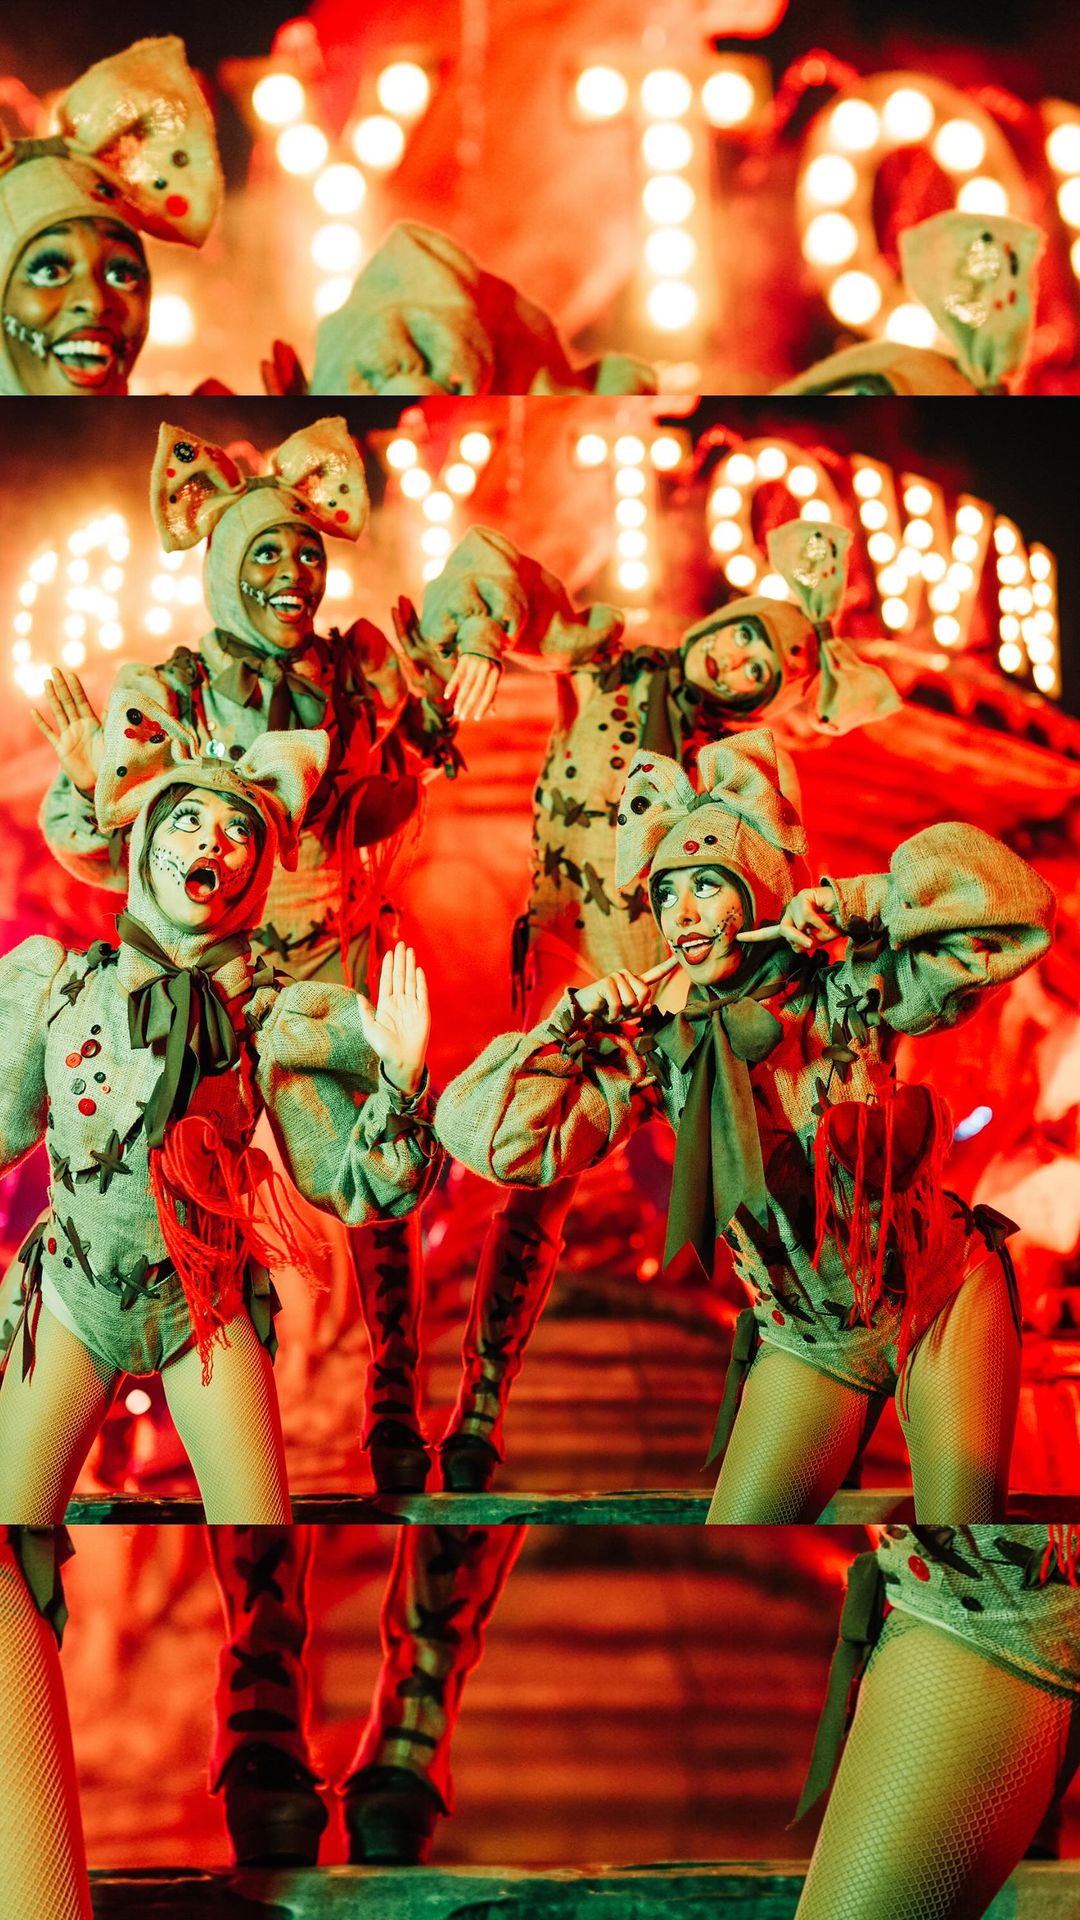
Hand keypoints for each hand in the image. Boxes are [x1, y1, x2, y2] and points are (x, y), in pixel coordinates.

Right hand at [30, 671, 103, 793]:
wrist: (101, 781)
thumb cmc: (109, 760)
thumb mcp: (112, 738)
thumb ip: (112, 720)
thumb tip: (117, 702)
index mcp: (91, 723)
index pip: (82, 701)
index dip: (76, 688)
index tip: (71, 674)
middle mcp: (78, 726)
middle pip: (68, 702)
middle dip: (61, 686)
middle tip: (54, 669)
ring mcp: (68, 736)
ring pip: (58, 712)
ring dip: (52, 697)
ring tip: (46, 682)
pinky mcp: (60, 747)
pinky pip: (49, 733)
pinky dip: (41, 723)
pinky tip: (33, 711)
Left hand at [356, 941, 429, 1093]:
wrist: (402, 1061)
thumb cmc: (384, 1048)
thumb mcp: (369, 1029)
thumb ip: (365, 1012)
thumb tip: (358, 996)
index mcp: (385, 1005)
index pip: (387, 981)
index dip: (387, 966)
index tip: (388, 953)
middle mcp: (399, 1002)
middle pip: (399, 976)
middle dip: (400, 960)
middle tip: (401, 944)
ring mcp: (411, 1005)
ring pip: (410, 980)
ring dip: (410, 965)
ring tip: (409, 950)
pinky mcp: (422, 1011)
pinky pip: (422, 992)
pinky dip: (420, 980)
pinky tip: (418, 969)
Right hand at [443, 652, 500, 721]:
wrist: (484, 637)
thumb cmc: (491, 662)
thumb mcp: (495, 675)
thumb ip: (492, 692)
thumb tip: (492, 713)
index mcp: (496, 673)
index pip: (489, 693)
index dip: (483, 706)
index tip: (476, 718)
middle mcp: (486, 668)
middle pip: (476, 691)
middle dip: (469, 705)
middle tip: (462, 718)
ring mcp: (475, 663)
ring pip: (466, 685)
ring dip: (460, 699)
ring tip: (456, 711)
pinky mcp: (464, 659)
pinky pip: (457, 675)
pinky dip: (451, 686)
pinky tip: (447, 696)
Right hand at [572, 955, 677, 1019]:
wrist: (585, 1014)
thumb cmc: (608, 1012)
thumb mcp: (629, 1013)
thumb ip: (642, 1010)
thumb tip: (648, 1006)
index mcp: (635, 981)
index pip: (655, 973)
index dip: (668, 966)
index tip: (678, 957)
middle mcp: (627, 975)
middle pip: (646, 994)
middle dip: (635, 1009)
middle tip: (622, 1011)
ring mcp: (617, 977)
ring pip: (632, 1001)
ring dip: (622, 1013)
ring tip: (612, 1011)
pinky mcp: (606, 982)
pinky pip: (618, 1004)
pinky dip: (613, 1014)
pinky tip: (606, 1012)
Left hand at [738, 886, 839, 952]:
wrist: (850, 913)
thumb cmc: (834, 926)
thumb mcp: (818, 941)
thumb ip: (804, 943)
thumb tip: (797, 942)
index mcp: (791, 924)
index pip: (771, 933)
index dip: (755, 936)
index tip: (738, 938)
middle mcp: (790, 913)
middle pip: (785, 933)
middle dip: (801, 940)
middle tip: (816, 941)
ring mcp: (796, 903)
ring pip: (797, 926)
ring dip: (814, 931)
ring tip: (826, 924)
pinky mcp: (804, 896)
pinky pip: (807, 918)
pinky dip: (820, 923)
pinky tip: (828, 918)